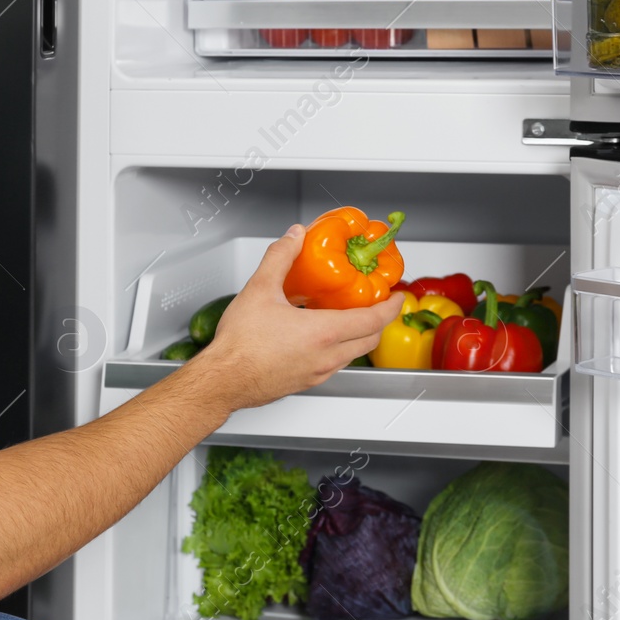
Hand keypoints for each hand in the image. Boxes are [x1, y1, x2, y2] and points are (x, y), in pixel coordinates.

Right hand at [186, 224, 402, 412]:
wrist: (223, 381)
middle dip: (378, 321)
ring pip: (352, 355)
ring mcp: (317, 373)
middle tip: (378, 305)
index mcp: (324, 334)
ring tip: (349, 317)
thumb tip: (294, 237)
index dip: (390, 307)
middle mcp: (327, 357)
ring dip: (358, 336)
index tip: (397, 296)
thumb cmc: (240, 345)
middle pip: (369, 340)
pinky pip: (334, 365)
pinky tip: (319, 336)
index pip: (373, 321)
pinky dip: (339, 349)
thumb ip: (281, 257)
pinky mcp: (305, 382)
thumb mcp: (260, 289)